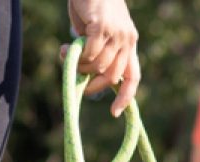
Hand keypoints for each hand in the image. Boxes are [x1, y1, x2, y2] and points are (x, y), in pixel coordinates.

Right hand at [64, 0, 139, 116]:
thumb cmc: (90, 5)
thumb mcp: (97, 33)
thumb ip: (96, 52)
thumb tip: (85, 74)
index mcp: (129, 43)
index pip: (133, 76)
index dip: (125, 96)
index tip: (115, 112)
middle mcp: (127, 40)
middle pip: (112, 76)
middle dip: (93, 84)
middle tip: (77, 79)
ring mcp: (116, 33)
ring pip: (98, 66)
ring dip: (80, 67)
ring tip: (67, 55)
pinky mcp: (101, 26)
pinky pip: (89, 52)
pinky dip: (76, 55)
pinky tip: (66, 48)